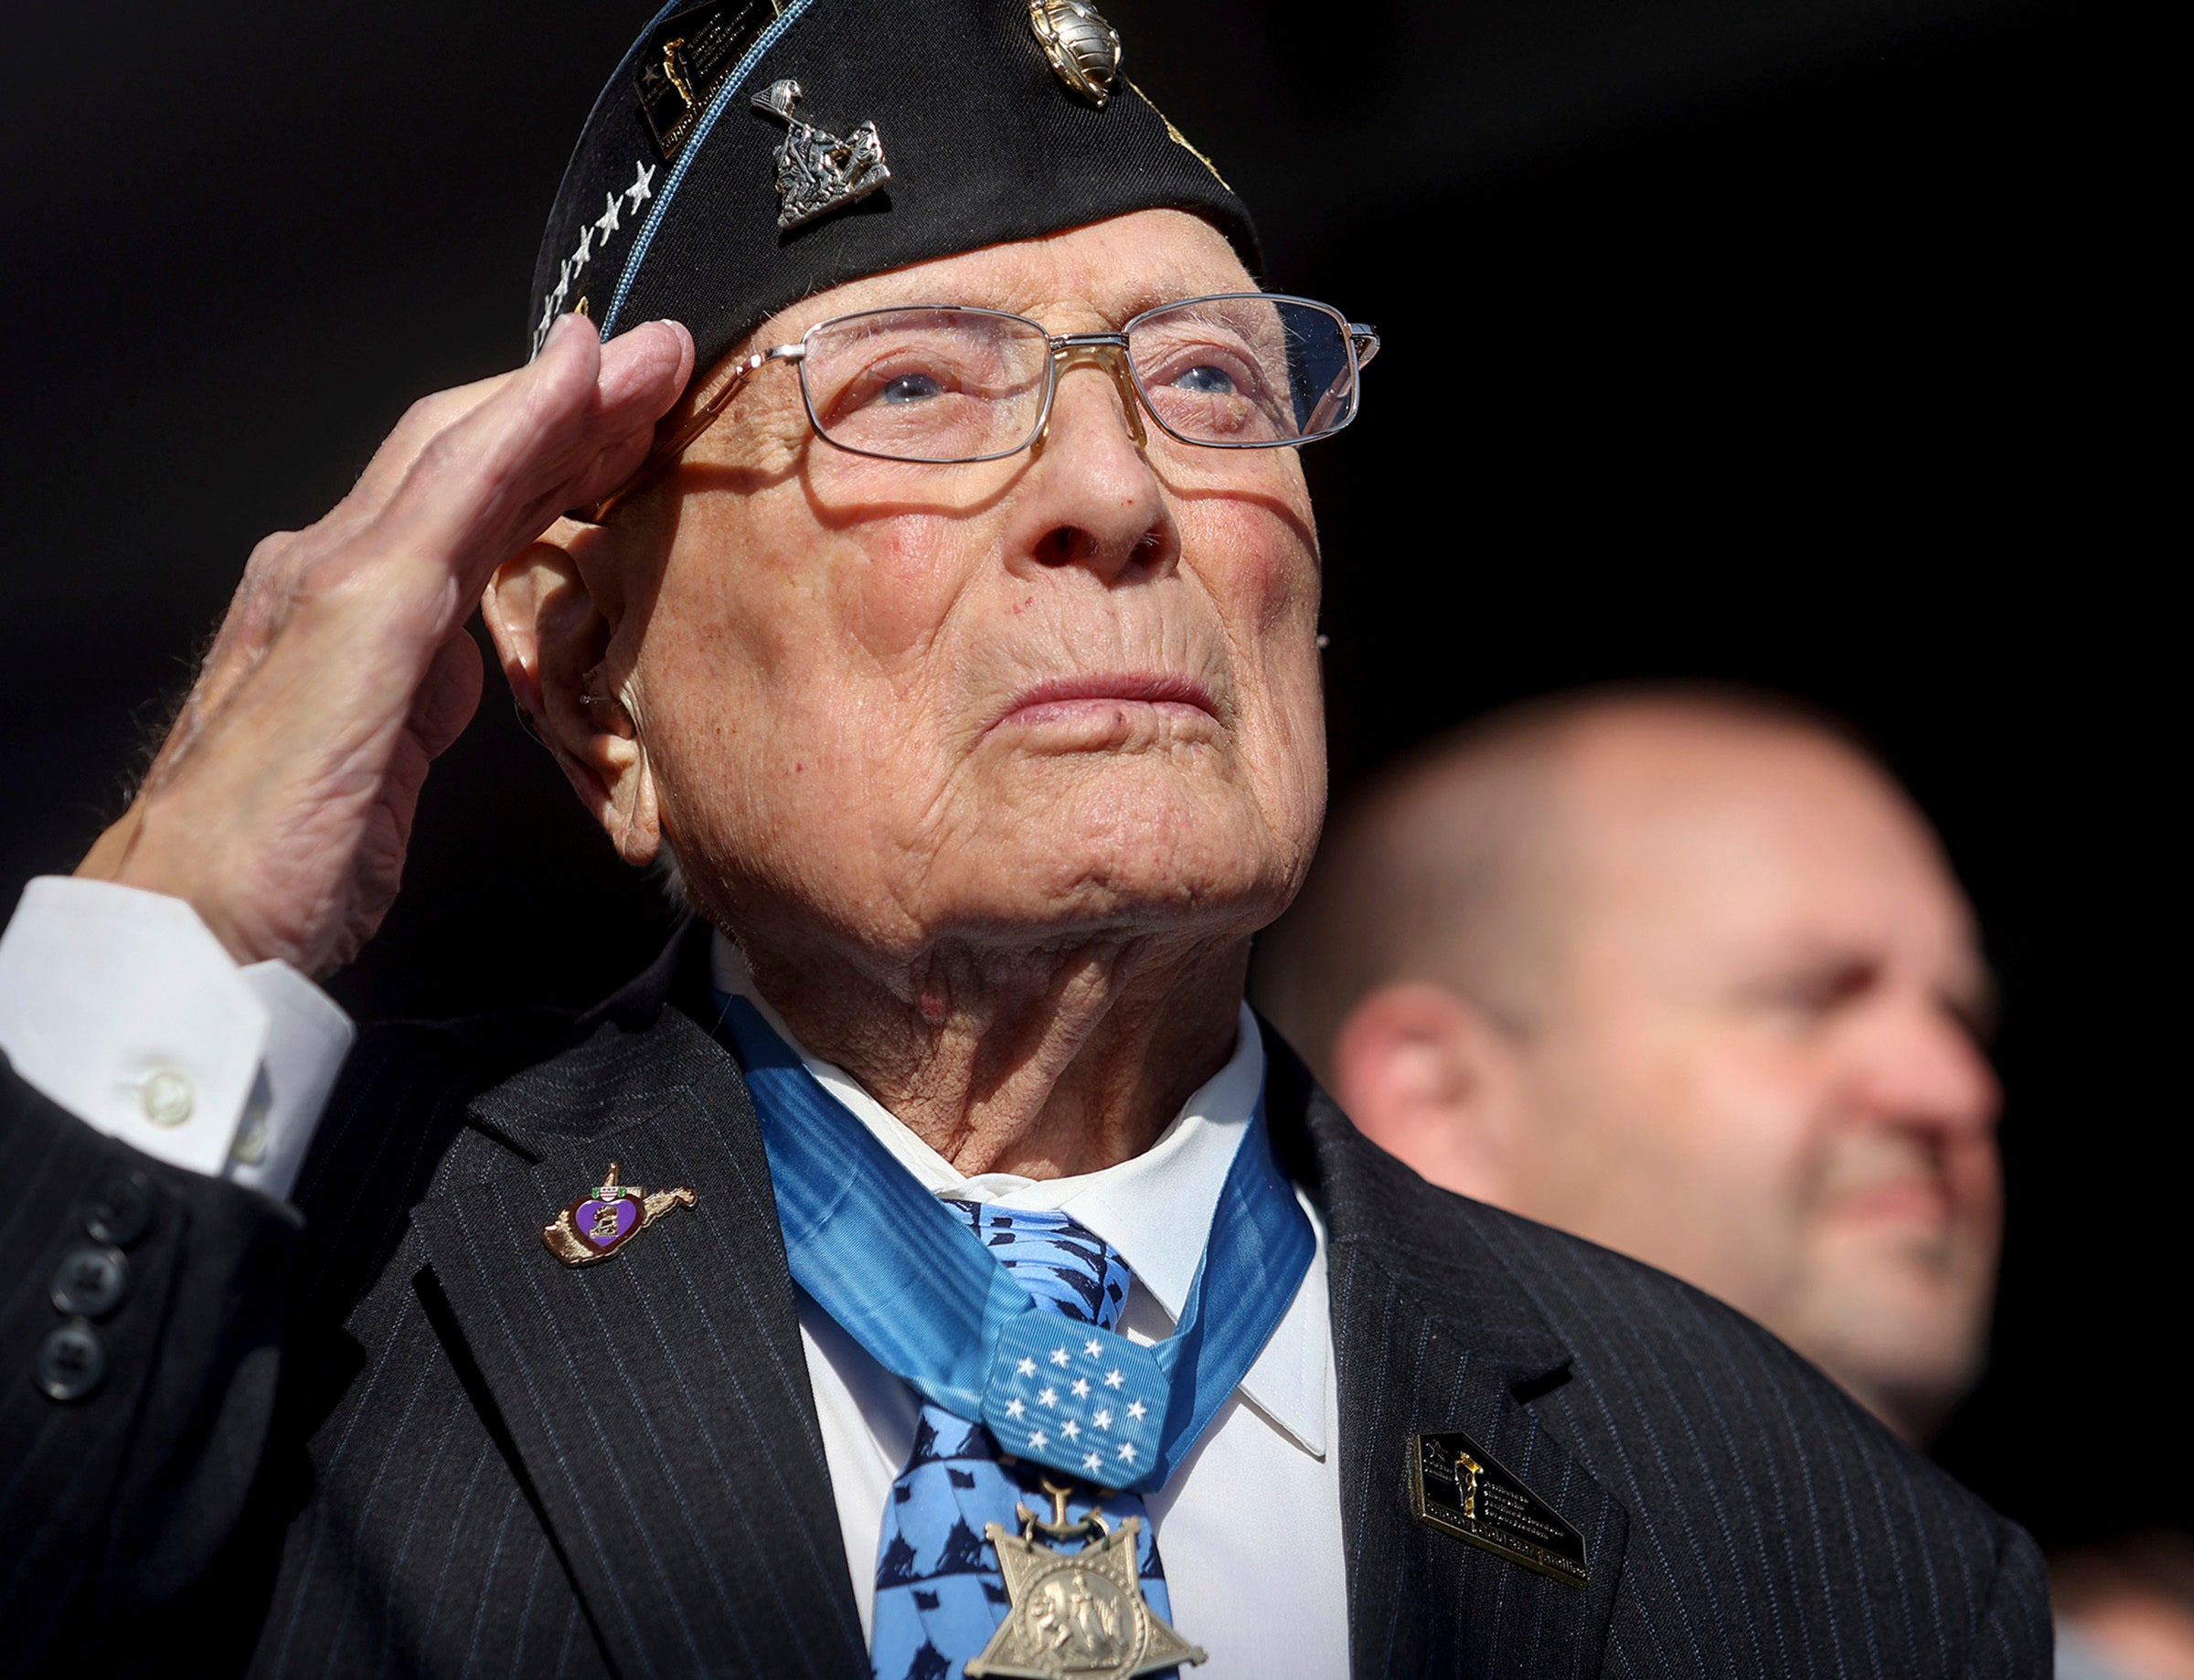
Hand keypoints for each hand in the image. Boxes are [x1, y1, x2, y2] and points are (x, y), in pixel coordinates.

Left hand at [74, 314, 694, 976]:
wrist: (207, 938)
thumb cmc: (274, 814)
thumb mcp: (361, 643)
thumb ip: (449, 518)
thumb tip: (528, 413)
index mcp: (339, 562)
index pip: (463, 444)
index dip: (555, 392)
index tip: (643, 352)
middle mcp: (346, 578)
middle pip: (469, 463)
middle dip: (570, 409)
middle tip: (664, 372)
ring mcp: (368, 638)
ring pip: (472, 517)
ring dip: (556, 463)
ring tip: (635, 432)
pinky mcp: (391, 701)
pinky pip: (467, 587)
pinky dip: (525, 537)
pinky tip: (561, 532)